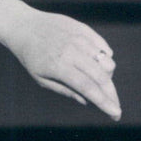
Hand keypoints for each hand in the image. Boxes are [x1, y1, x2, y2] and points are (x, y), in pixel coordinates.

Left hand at [0, 0, 121, 119]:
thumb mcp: (41, 78)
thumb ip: (64, 90)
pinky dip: (105, 59)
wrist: (25, 27)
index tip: (116, 114)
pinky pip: (104, 47)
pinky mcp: (84, 29)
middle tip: (115, 106)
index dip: (103, 102)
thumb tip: (86, 101)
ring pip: (107, 61)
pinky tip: (97, 65)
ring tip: (96, 81)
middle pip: (101, 76)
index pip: (87, 87)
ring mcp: (80, 38)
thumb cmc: (31, 57)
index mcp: (59, 66)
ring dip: (107, 77)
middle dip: (112, 94)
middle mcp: (72, 51)